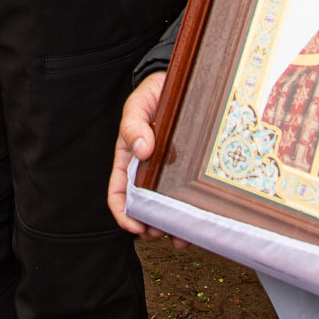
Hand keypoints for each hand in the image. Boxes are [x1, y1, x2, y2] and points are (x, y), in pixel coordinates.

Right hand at [107, 71, 189, 244]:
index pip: (119, 193)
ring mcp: (170, 173)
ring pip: (167, 208)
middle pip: (144, 208)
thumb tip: (141, 149)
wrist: (181, 82)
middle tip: (160, 233)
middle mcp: (148, 170)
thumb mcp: (138, 105)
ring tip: (181, 236)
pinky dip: (192, 213)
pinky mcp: (189, 171)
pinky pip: (189, 197)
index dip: (123, 213)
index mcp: (129, 158)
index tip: (135, 225)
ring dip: (171, 226)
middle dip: (149, 226)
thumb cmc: (154, 93)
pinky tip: (199, 222)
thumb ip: (134, 125)